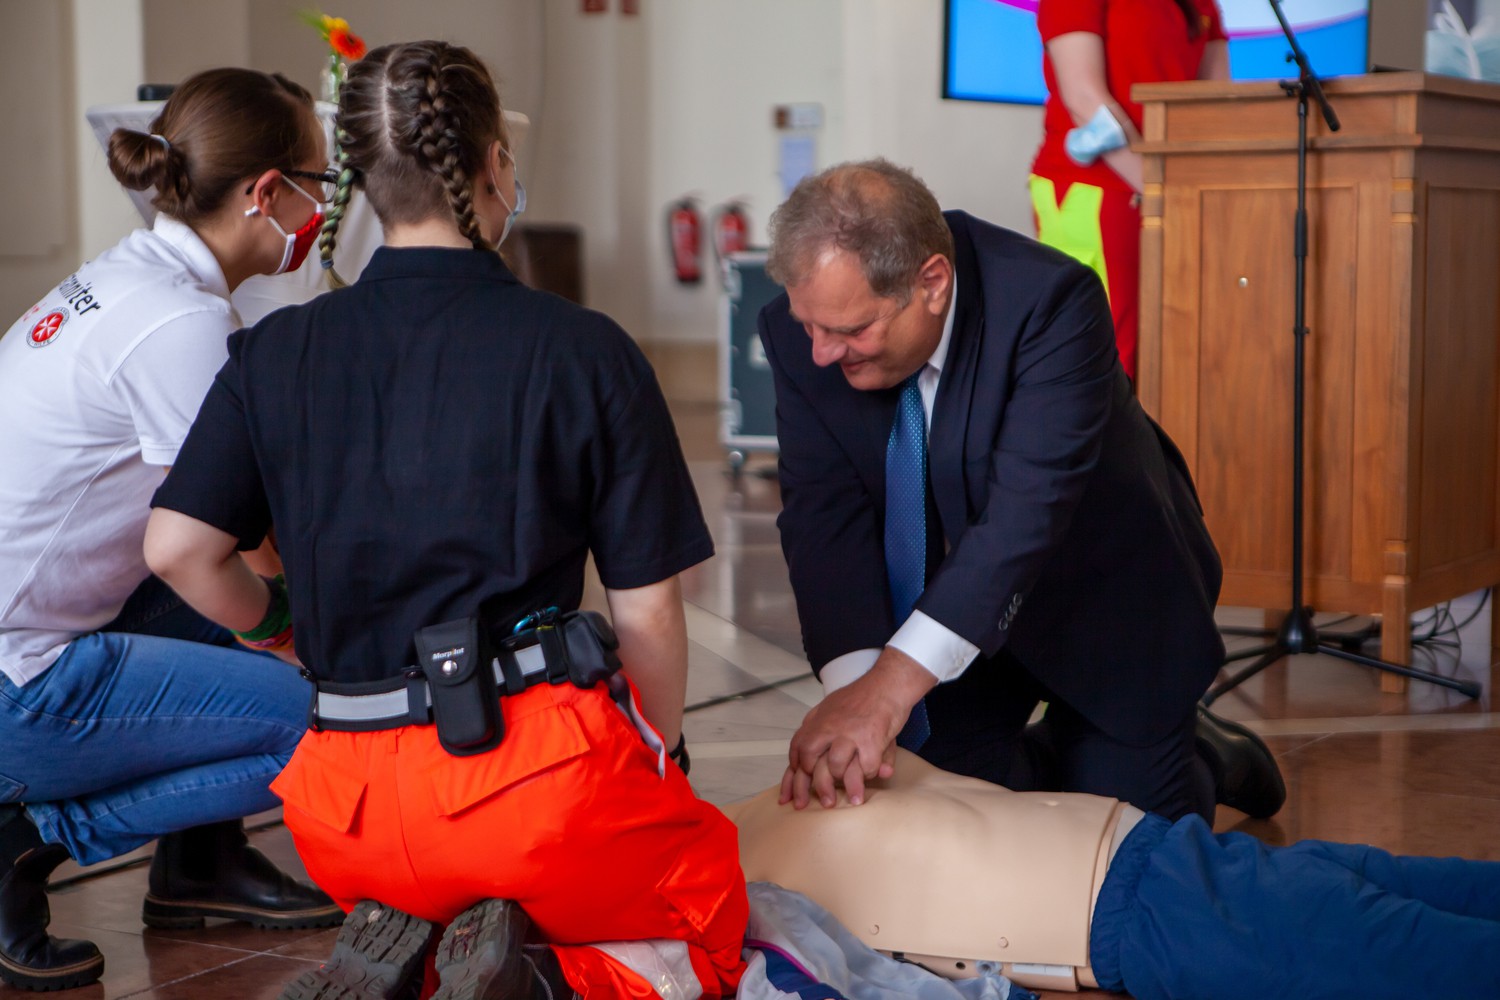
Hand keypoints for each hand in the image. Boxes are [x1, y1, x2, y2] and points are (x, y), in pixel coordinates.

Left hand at [780, 647, 936, 809]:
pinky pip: (865, 768)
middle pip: (810, 762)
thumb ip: (820, 730)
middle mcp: (828, 727)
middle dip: (810, 787)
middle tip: (816, 805)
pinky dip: (868, 776)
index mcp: (817, 721)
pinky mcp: (870, 740)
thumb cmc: (861, 697)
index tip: (789, 795)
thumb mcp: (832, 708)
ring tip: (851, 797)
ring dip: (841, 784)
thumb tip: (807, 754)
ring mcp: (848, 734)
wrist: (887, 684)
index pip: (797, 750)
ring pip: (834, 768)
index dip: (792, 776)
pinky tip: (874, 777)